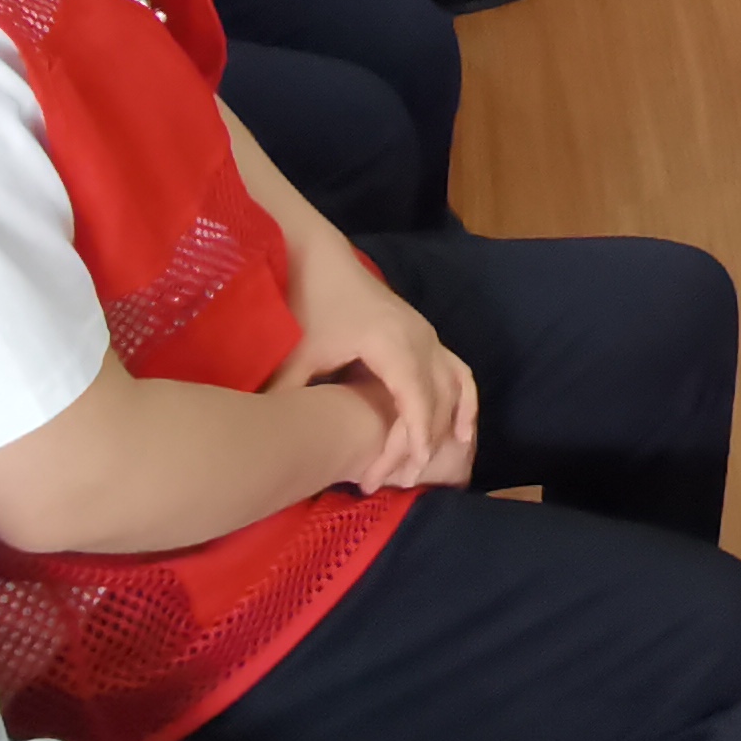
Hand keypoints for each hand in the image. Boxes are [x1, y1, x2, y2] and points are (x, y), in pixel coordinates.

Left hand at [267, 237, 476, 493]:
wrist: (320, 260)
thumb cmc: (308, 306)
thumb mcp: (297, 355)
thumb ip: (290, 398)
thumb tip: (275, 443)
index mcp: (391, 343)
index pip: (415, 398)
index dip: (417, 436)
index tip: (410, 471)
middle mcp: (419, 339)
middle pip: (435, 400)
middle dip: (421, 443)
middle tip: (395, 480)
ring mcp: (427, 335)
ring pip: (452, 388)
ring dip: (447, 425)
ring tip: (434, 464)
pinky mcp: (426, 335)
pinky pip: (458, 371)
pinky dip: (465, 402)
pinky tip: (463, 432)